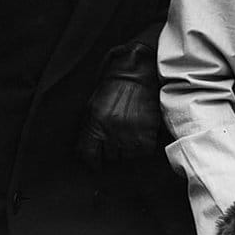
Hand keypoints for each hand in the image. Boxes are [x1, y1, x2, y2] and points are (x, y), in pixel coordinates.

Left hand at [76, 42, 160, 169]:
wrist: (138, 73)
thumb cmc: (114, 86)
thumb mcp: (93, 105)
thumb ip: (89, 128)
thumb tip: (87, 150)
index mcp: (95, 123)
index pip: (88, 155)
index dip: (92, 160)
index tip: (96, 161)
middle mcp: (112, 130)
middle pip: (109, 157)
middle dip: (111, 151)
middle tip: (116, 140)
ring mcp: (130, 133)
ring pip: (127, 157)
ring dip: (127, 150)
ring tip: (129, 137)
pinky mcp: (147, 133)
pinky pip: (143, 152)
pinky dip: (142, 147)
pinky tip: (141, 137)